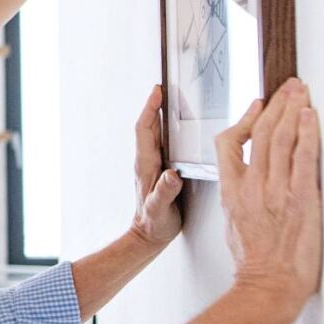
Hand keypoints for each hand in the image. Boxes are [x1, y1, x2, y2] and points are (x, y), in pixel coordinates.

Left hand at [130, 85, 182, 245]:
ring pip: (155, 134)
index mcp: (146, 165)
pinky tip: (178, 128)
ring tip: (172, 101)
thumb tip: (172, 174)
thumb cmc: (154, 224)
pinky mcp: (159, 170)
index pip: (145, 130)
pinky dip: (168, 130)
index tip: (157, 92)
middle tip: (166, 88)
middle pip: (149, 126)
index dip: (150, 109)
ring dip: (161, 116)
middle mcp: (147, 161)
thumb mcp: (160, 209)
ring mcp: (152, 165)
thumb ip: (165, 192)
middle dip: (155, 105)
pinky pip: (162, 144)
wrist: (148, 236)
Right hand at [216, 79, 323, 303]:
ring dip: (293, 110)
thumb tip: (248, 184)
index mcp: (232, 192)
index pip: (228, 144)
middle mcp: (252, 187)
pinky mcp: (300, 198)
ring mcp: (276, 191)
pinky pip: (304, 157)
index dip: (244, 119)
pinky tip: (311, 117)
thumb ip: (239, 198)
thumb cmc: (254, 263)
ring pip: (281, 139)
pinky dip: (308, 133)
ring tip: (302, 92)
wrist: (268, 286)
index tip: (258, 106)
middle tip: (288, 87)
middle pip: (260, 133)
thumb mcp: (233, 224)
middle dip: (276, 105)